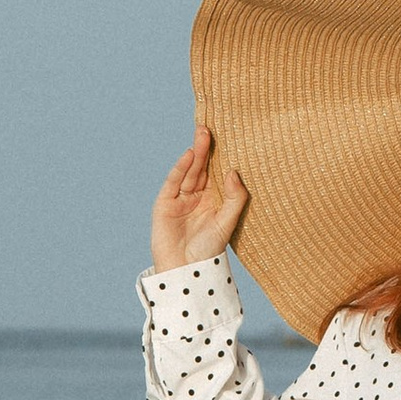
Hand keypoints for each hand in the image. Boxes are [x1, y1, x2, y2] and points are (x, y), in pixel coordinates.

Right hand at [152, 126, 248, 272]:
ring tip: (203, 134)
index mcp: (213, 200)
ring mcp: (180, 199)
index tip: (228, 135)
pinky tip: (189, 155)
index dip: (220, 155)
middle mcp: (196, 196)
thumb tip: (234, 171)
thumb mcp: (227, 222)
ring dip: (195, 153)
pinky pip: (174, 182)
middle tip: (210, 127)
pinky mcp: (165, 204)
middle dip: (206, 148)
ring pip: (189, 172)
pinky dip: (181, 168)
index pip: (217, 172)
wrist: (186, 272)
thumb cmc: (210, 250)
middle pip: (202, 168)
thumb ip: (235, 198)